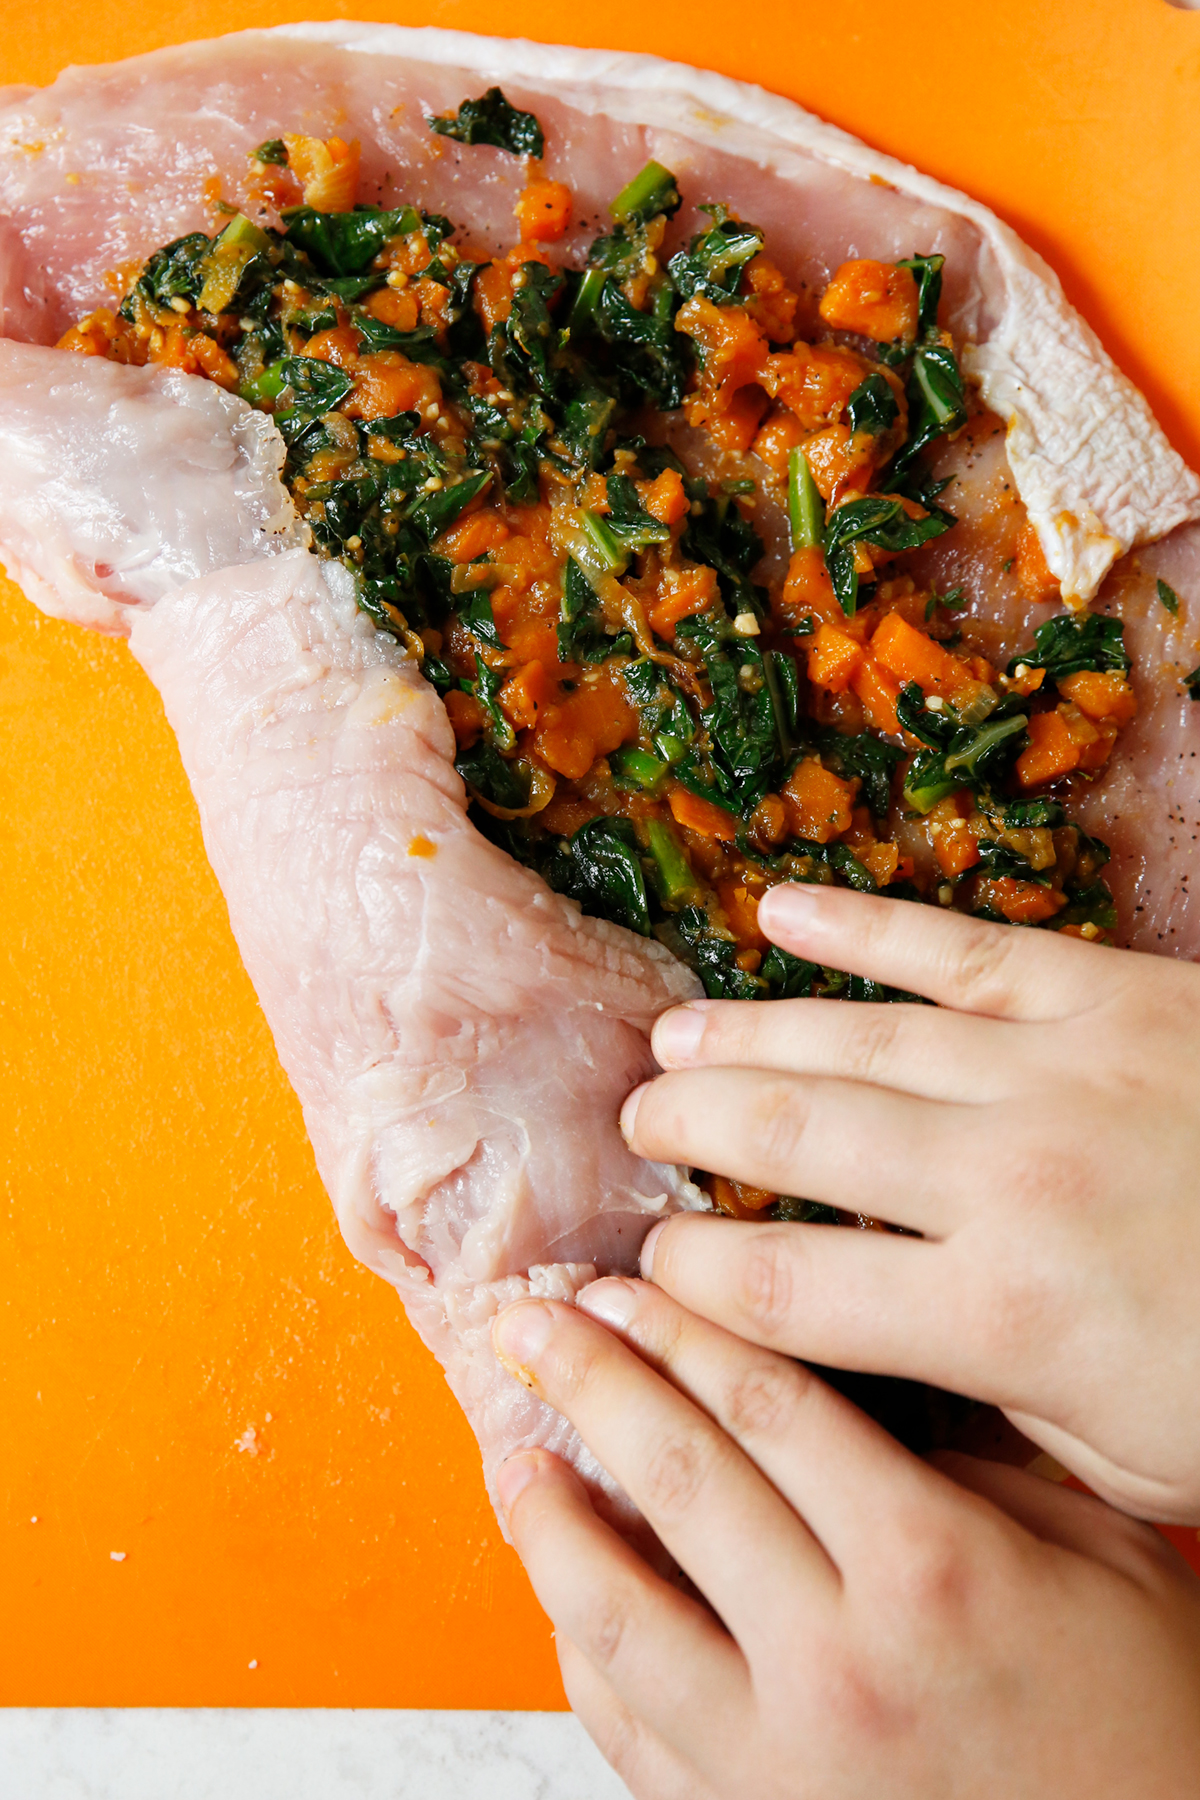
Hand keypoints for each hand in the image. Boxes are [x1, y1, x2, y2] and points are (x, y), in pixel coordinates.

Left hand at [491, 1282, 1199, 1799]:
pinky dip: (580, 1656)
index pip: (769, 1406)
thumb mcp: (1095, 1555)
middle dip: (591, 1385)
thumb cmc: (1144, 1714)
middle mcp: (838, 1660)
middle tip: (534, 1327)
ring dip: (548, 1521)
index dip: (683, 1329)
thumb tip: (841, 1409)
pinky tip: (561, 1598)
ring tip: (510, 1455)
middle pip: (679, 1481)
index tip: (627, 1285)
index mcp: (930, 1566)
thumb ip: (965, 1465)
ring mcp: (781, 1759)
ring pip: (617, 1615)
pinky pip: (628, 1732)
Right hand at [622, 882, 1199, 1522]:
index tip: (651, 1265)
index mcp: (1000, 1315)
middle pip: (786, 1137)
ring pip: (851, 1040)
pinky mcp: (1111, 995)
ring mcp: (1055, 1071)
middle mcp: (1003, 1181)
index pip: (778, 1287)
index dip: (686, 1274)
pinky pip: (956, 947)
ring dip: (745, 1033)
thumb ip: (990, 1408)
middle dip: (689, 1128)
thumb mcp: (1130, 1462)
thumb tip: (884, 1362)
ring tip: (673, 1035)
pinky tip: (781, 909)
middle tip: (640, 1123)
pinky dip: (861, 925)